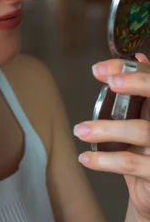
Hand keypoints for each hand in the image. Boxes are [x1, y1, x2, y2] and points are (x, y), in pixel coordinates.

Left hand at [74, 53, 149, 221]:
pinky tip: (85, 157)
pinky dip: (104, 160)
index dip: (132, 70)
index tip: (101, 69)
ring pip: (142, 131)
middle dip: (136, 83)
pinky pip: (131, 164)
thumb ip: (143, 92)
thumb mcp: (146, 120)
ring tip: (79, 130)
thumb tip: (138, 58)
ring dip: (106, 128)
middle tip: (110, 83)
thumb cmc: (148, 153)